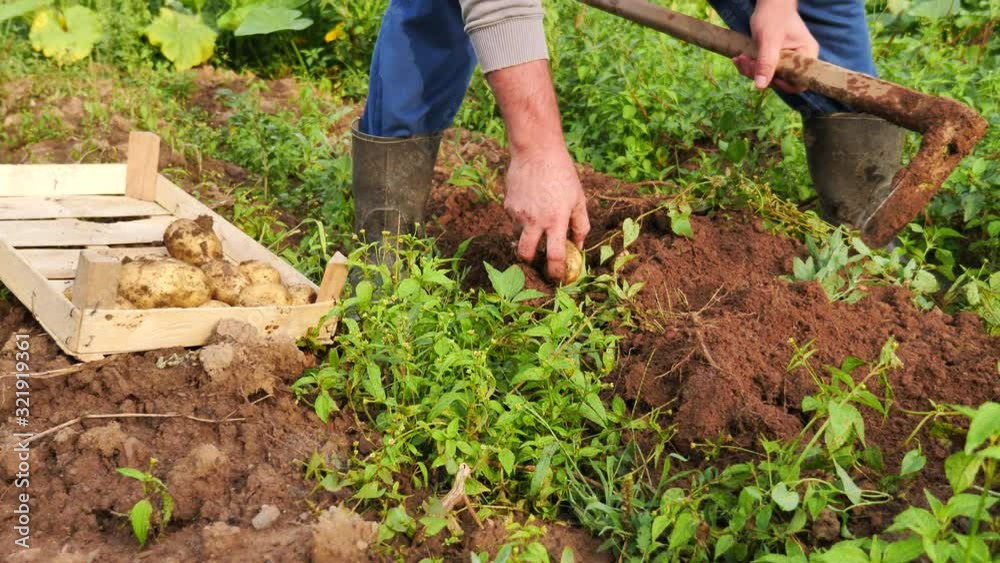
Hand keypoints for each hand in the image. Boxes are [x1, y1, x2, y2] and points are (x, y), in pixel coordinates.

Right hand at [504, 147, 589, 281]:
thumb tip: (580, 246)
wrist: (536, 151)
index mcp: (556, 220)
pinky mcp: (508, 205)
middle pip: (527, 255)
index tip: (557, 278)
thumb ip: (580, 225)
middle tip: (538, 260)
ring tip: (537, 218)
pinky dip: (522, 218)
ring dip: (528, 236)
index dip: (556, 272)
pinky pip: (514, 220)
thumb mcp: (578, 198)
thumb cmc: (562, 173)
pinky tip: (529, 202)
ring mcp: (518, 213)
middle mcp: (535, 220)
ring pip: (519, 236)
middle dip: (531, 263)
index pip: (554, 256)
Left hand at [734, 0, 818, 92]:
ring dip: (751, 70)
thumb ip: (766, 63)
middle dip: (759, 73)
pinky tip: (740, 58)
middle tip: (744, 61)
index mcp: (806, 55)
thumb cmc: (774, 16)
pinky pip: (763, 68)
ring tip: (740, 57)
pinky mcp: (775, 58)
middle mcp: (799, 60)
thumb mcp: (769, 40)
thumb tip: (760, 86)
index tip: (764, 76)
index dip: (781, 84)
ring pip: (768, 75)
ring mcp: (787, 60)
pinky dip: (750, 65)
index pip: (799, 82)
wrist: (768, 3)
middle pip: (780, 80)